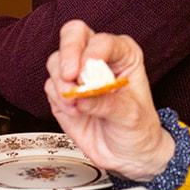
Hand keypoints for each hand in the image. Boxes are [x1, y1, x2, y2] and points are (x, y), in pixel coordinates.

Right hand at [44, 21, 176, 181]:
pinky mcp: (63, 92)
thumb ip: (107, 103)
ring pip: (56, 60)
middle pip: (73, 34)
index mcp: (123, 54)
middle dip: (68, 53)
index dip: (93, 53)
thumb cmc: (138, 128)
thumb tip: (82, 96)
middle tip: (69, 75)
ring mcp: (78, 74)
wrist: (128, 155)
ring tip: (76, 104)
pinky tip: (74, 112)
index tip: (88, 72)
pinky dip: (58, 99)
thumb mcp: (131, 116)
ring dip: (62, 83)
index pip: (102, 41)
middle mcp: (98, 58)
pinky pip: (51, 86)